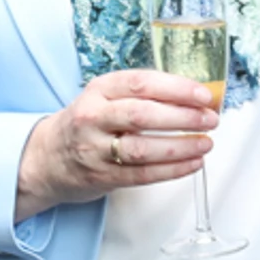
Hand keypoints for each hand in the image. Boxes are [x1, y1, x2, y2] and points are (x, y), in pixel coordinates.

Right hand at [16, 71, 219, 221]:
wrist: (48, 158)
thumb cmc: (87, 124)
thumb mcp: (104, 97)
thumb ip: (141, 95)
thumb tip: (194, 98)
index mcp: (98, 90)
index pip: (140, 83)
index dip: (175, 88)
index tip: (203, 94)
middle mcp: (93, 117)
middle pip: (142, 115)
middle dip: (183, 117)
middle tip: (210, 119)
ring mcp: (95, 149)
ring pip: (142, 148)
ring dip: (181, 146)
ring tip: (206, 143)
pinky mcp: (102, 176)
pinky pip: (142, 175)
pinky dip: (172, 170)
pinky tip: (192, 163)